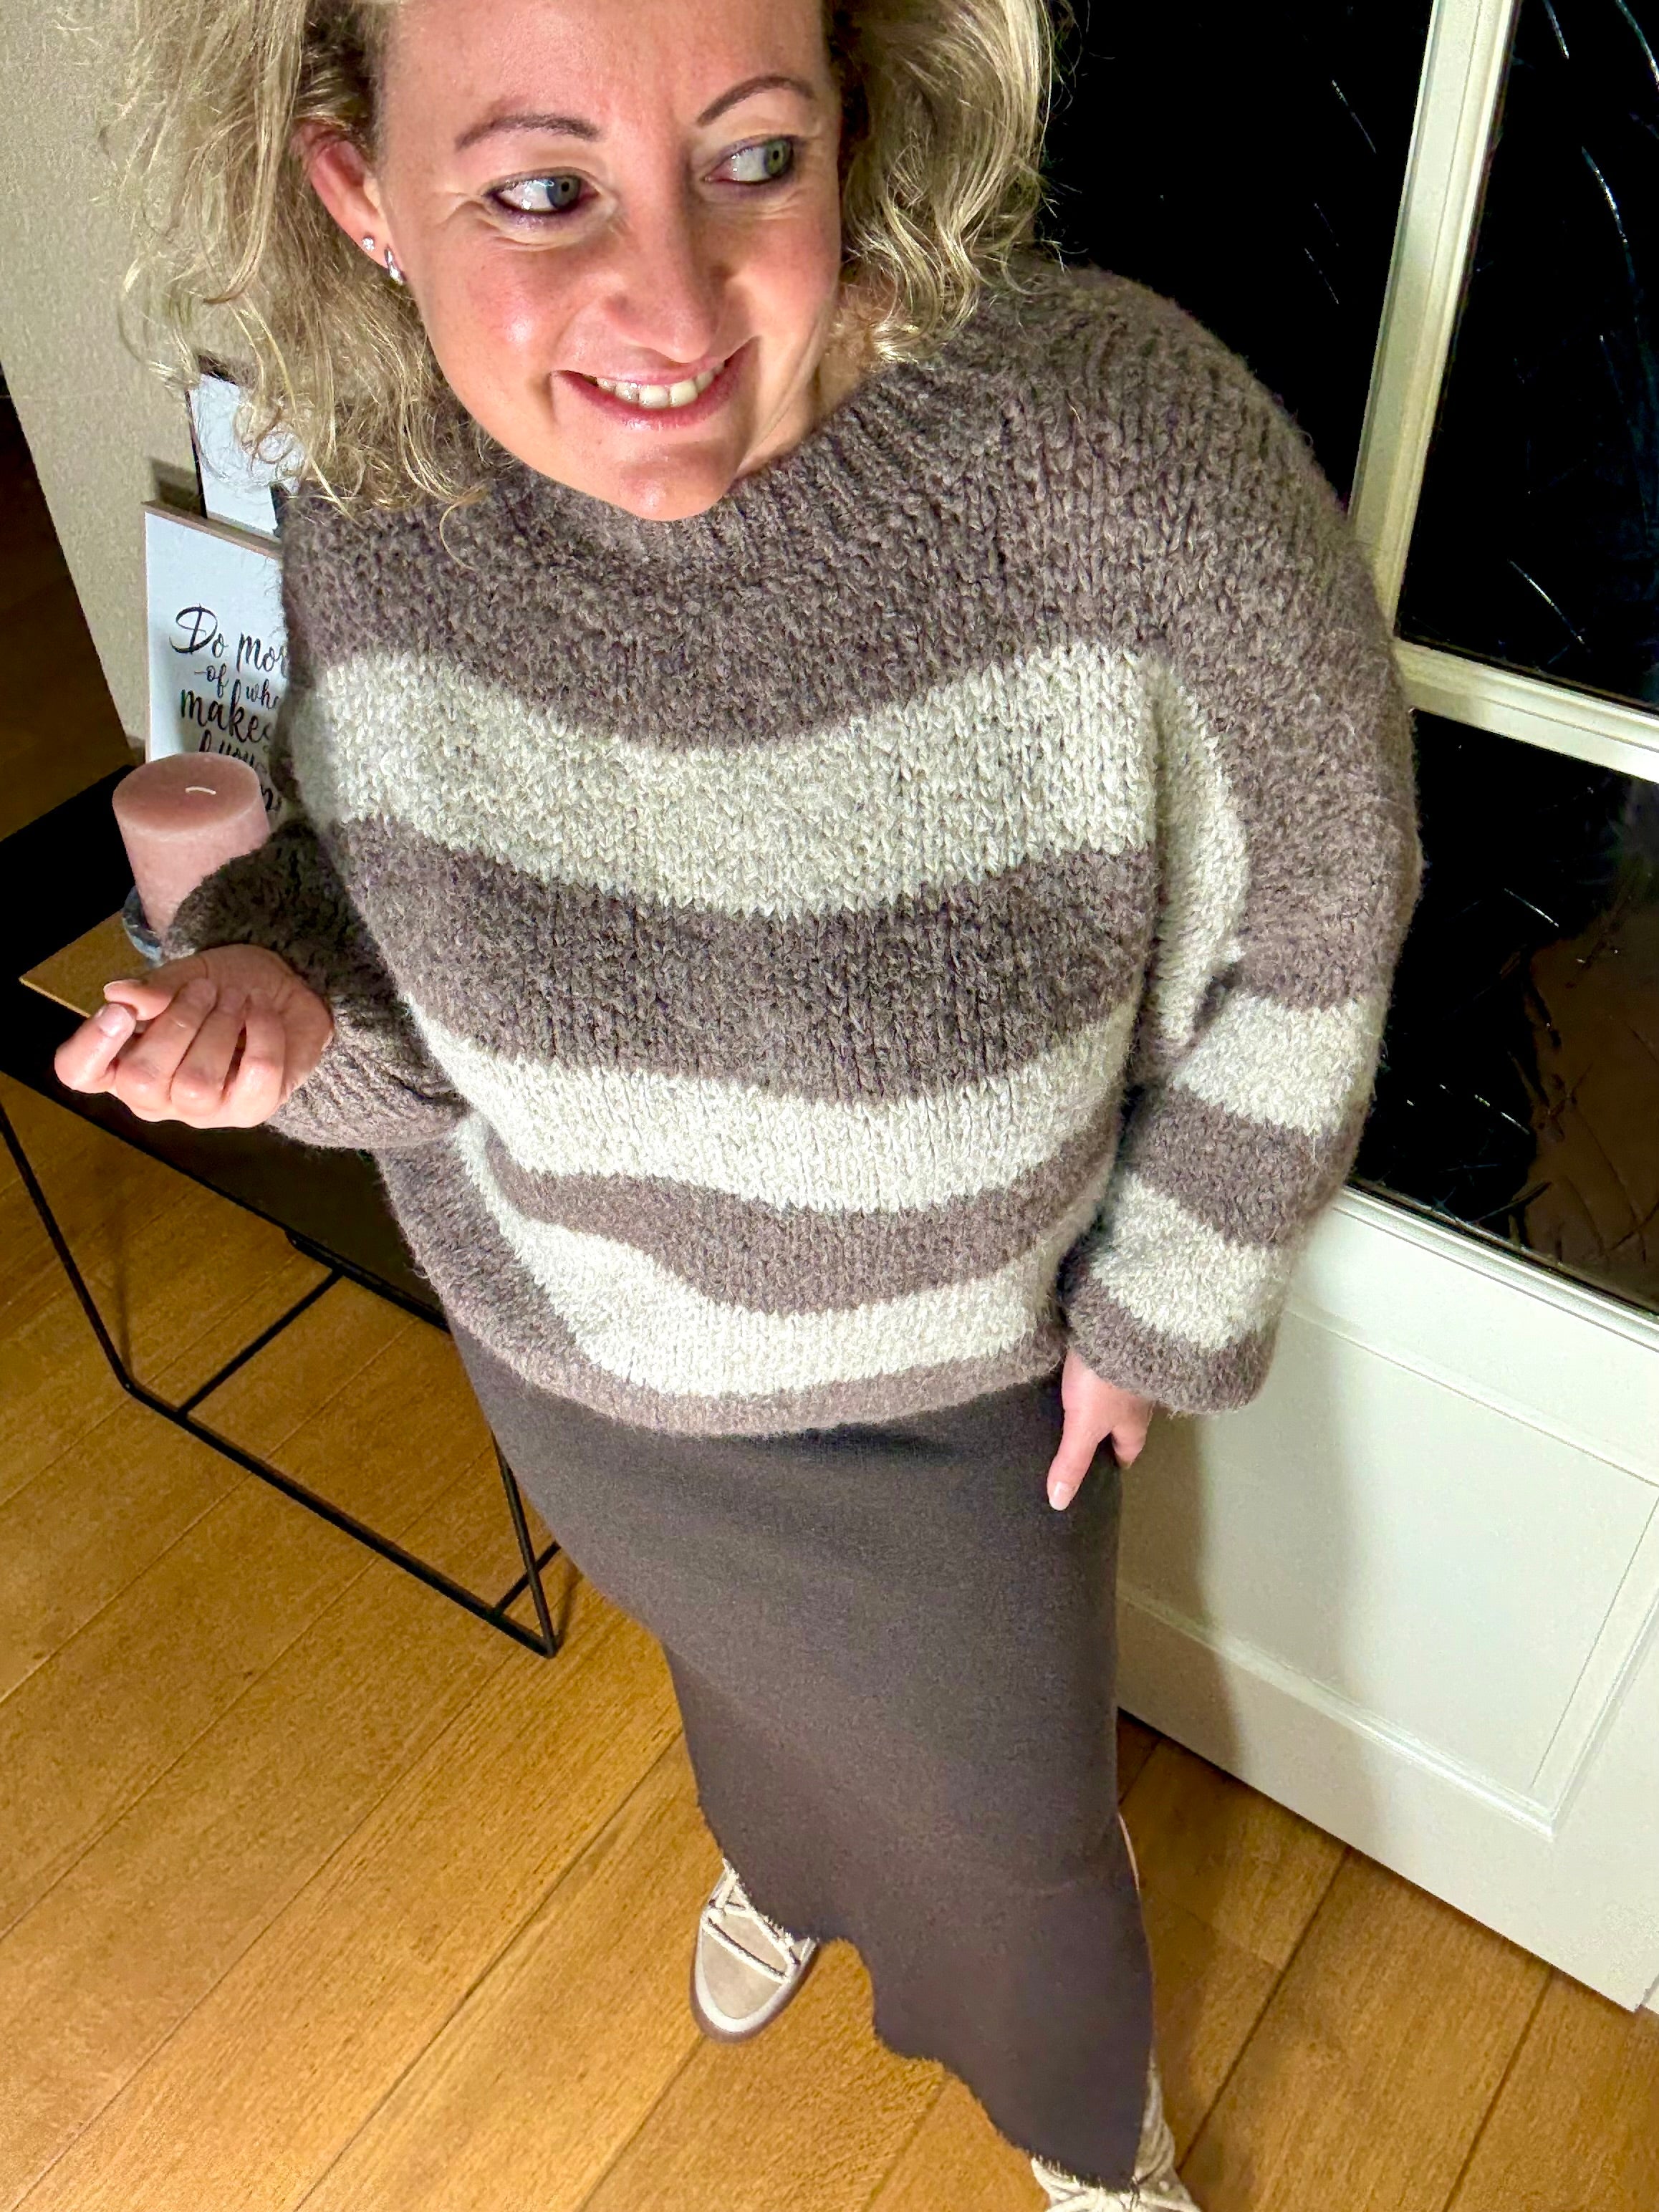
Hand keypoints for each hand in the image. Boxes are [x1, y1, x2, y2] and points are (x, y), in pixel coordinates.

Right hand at [53, 946, 332, 1128]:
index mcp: (122, 1060)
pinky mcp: (249, 1111)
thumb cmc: (222, 989)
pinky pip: (255, 1076)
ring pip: (196, 1085)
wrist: (282, 995)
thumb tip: (119, 994)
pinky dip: (262, 1034)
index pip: (81, 1073)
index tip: (120, 1013)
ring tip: (236, 999)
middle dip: (177, 1024)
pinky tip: (261, 1013)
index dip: (91, 1048)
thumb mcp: (187, 975)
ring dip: (220, 1027)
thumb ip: (157, 989)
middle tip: (205, 990)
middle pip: (141, 1081)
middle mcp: (154, 1096)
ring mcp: (201, 1111)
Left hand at [1046, 1348, 1155, 1509]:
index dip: (1114, 1462)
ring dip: (1100, 1400)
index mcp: (1135, 1424)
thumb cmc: (1102, 1382)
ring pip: (1115, 1394)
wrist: (1117, 1323)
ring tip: (1074, 1407)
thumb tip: (1059, 1504)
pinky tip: (1078, 1372)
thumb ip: (1072, 1461)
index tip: (1099, 1469)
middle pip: (1123, 1423)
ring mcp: (1130, 1370)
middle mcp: (1139, 1400)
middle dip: (1106, 1430)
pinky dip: (1095, 1374)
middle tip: (1081, 1437)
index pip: (1128, 1452)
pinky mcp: (1117, 1346)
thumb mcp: (1084, 1426)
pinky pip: (1107, 1368)